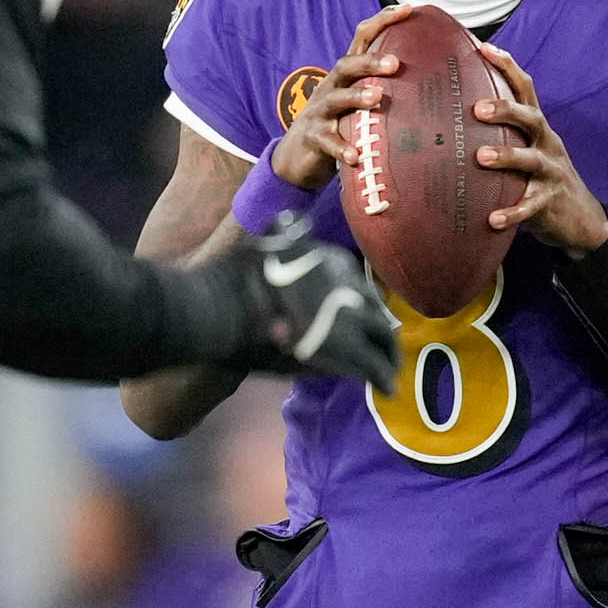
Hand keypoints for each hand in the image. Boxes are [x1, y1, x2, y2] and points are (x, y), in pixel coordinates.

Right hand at [234, 213, 400, 390]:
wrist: (219, 309)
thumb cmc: (229, 278)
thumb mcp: (262, 240)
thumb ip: (284, 231)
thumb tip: (293, 219)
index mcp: (329, 259)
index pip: (357, 283)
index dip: (360, 303)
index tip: (360, 317)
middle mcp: (347, 282)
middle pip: (376, 309)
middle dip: (381, 331)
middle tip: (384, 349)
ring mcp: (349, 314)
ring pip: (382, 337)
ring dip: (386, 356)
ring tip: (387, 372)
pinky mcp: (345, 347)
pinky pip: (373, 365)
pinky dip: (381, 377)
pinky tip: (385, 388)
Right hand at [271, 5, 429, 190]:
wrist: (298, 154)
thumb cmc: (341, 123)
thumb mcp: (359, 100)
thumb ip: (384, 87)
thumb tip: (435, 81)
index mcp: (347, 74)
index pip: (362, 38)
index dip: (382, 21)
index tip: (407, 10)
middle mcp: (331, 86)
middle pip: (347, 65)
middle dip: (370, 62)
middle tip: (395, 64)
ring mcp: (320, 112)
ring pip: (336, 99)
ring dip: (356, 97)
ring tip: (376, 98)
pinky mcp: (314, 138)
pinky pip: (327, 142)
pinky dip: (341, 148)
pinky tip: (355, 155)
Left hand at [472, 39, 607, 253]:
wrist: (580, 219)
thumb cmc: (539, 179)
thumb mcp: (525, 150)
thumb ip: (499, 134)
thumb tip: (448, 120)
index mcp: (537, 128)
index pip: (525, 89)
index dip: (507, 67)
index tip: (483, 48)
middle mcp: (546, 144)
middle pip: (531, 118)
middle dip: (506, 110)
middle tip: (477, 108)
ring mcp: (550, 172)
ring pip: (531, 160)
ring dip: (507, 156)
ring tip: (482, 157)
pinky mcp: (549, 202)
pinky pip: (530, 207)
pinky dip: (512, 212)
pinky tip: (493, 219)